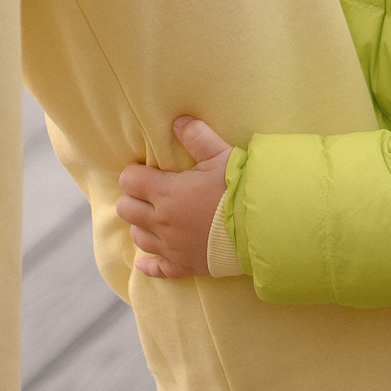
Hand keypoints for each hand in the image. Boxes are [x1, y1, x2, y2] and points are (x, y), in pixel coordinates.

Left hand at [116, 117, 233, 279]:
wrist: (263, 226)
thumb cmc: (241, 188)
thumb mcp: (220, 155)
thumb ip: (196, 137)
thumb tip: (178, 121)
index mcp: (166, 192)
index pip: (129, 181)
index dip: (135, 173)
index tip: (147, 171)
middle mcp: (162, 221)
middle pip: (126, 209)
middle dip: (133, 198)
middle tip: (149, 193)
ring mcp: (172, 246)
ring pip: (138, 237)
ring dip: (141, 225)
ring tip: (154, 217)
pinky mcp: (185, 266)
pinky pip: (157, 270)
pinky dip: (148, 265)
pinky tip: (144, 263)